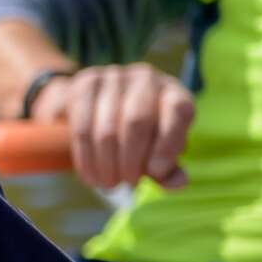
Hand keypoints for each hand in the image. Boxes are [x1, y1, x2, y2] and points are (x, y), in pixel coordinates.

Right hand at [29, 64, 192, 190]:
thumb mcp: (158, 151)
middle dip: (131, 160)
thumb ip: (169, 169)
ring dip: (107, 163)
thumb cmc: (141, 137)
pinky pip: (82, 126)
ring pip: (107, 127)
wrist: (101, 108)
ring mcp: (114, 76)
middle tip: (127, 183)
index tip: (155, 173)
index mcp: (174, 92)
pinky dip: (86, 157)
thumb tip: (179, 182)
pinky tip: (91, 176)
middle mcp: (147, 78)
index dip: (168, 145)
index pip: (178, 112)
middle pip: (138, 121)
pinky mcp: (86, 82)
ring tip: (108, 185)